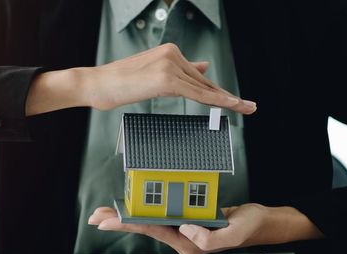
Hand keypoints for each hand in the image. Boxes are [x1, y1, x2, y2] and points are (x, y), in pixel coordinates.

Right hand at [25, 43, 256, 115]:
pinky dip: (215, 101)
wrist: (96, 84)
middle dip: (228, 96)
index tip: (236, 100)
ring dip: (228, 100)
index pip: (198, 76)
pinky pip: (195, 94)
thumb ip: (178, 73)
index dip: (218, 90)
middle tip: (250, 106)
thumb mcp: (150, 76)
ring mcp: (169, 64)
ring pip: (203, 88)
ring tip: (246, 108)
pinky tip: (230, 105)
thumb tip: (204, 67)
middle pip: (204, 82)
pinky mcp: (166, 78)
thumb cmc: (117, 84)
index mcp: (169, 52)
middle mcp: (172, 54)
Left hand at [88, 204, 322, 253]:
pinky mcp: (186, 216)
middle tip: (95, 216)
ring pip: (149, 219)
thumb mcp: (235, 233)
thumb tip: (186, 230)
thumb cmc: (250, 227)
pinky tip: (132, 203)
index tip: (109, 220)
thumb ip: (211, 239)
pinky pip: (161, 210)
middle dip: (119, 220)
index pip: (152, 229)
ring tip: (105, 212)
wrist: (261, 222)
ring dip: (127, 214)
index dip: (129, 222)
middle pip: (144, 225)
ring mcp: (183, 227)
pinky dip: (144, 206)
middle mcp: (182, 237)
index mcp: (188, 243)